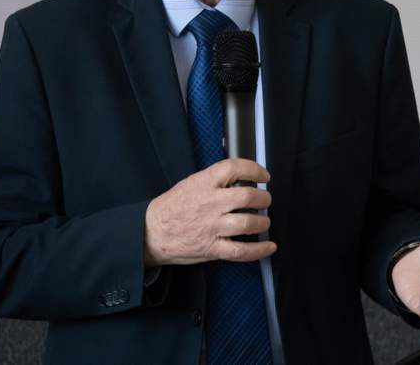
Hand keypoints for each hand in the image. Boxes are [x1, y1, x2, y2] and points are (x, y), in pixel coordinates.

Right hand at [144, 158, 276, 265]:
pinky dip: (259, 250)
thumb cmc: (171, 208)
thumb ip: (214, 180)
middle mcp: (210, 204)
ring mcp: (212, 227)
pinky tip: (268, 247)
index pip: (234, 168)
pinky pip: (241, 251)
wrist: (151, 232)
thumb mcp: (190, 183)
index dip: (254, 169)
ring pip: (248, 223)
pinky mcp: (212, 248)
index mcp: (203, 184)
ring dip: (263, 222)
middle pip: (248, 196)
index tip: (263, 175)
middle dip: (263, 198)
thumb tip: (240, 178)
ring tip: (263, 221)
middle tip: (264, 200)